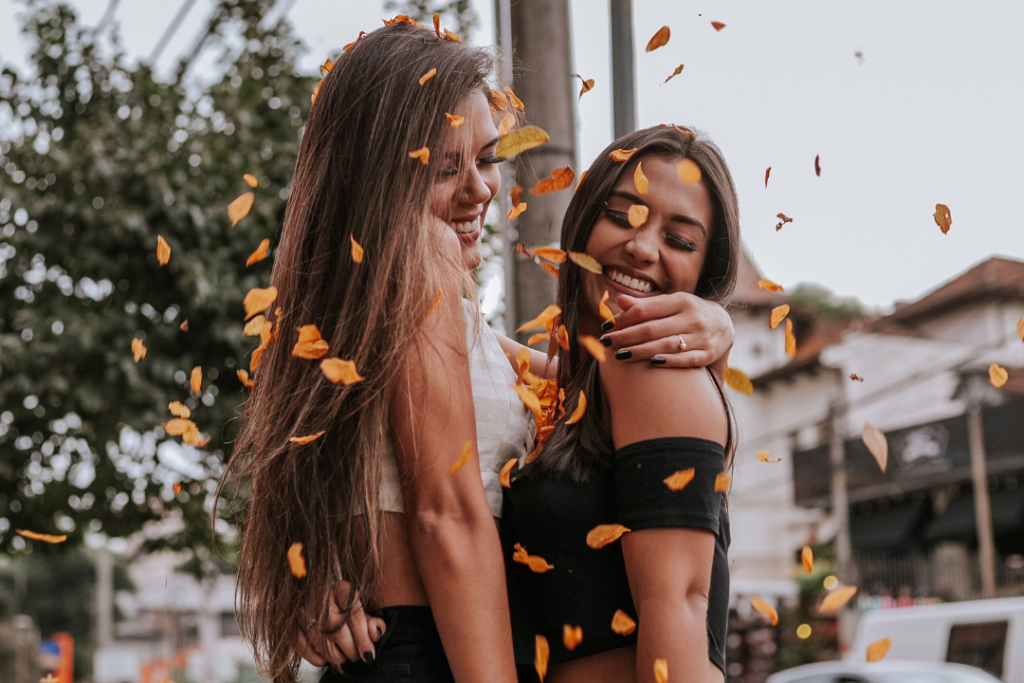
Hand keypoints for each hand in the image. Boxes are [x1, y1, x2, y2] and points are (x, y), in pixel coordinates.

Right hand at [293, 580, 386, 668]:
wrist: (324, 598)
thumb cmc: (347, 607)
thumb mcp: (365, 609)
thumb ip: (372, 622)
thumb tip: (375, 634)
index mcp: (342, 588)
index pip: (354, 616)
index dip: (363, 639)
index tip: (369, 656)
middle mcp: (321, 594)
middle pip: (336, 631)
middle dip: (350, 650)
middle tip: (357, 656)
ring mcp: (303, 607)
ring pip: (319, 641)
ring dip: (334, 656)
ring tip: (343, 656)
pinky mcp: (291, 620)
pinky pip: (300, 645)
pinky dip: (314, 656)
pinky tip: (325, 658)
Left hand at [598, 293, 733, 369]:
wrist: (724, 325)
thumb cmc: (688, 314)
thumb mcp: (671, 304)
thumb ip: (645, 305)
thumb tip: (619, 301)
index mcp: (681, 301)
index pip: (646, 310)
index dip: (624, 319)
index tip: (606, 327)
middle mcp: (693, 317)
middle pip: (653, 328)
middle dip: (626, 336)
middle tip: (606, 343)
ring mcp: (702, 336)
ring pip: (667, 344)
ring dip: (641, 351)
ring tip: (620, 356)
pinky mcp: (709, 353)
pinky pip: (687, 359)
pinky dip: (670, 361)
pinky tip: (652, 363)